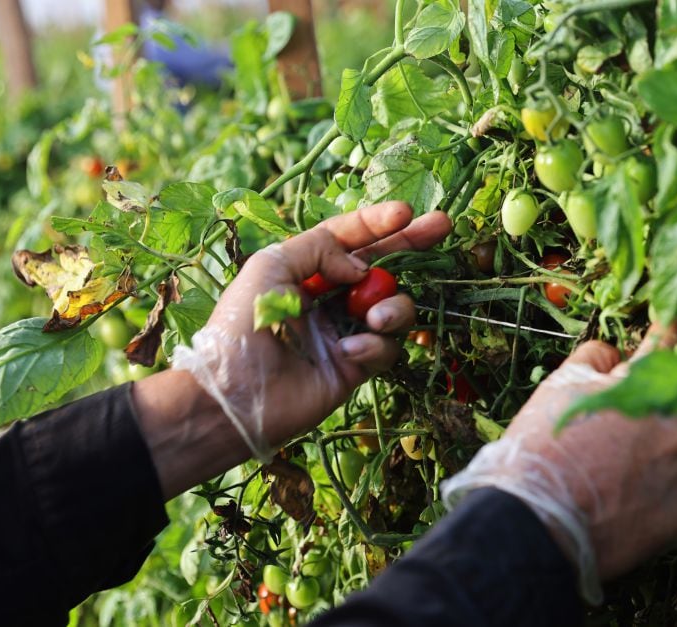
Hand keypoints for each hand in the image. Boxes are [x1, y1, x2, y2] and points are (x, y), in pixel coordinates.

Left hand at [134, 202, 450, 497]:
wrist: (235, 395)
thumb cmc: (242, 325)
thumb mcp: (271, 266)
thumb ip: (320, 249)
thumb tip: (362, 267)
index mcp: (305, 270)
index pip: (348, 239)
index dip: (377, 223)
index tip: (407, 212)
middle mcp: (329, 297)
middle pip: (382, 265)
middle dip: (411, 244)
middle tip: (442, 224)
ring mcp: (345, 331)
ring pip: (394, 307)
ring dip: (394, 306)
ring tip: (375, 318)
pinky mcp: (355, 366)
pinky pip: (385, 347)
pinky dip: (374, 345)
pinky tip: (351, 350)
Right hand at [441, 323, 676, 602]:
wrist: (534, 525)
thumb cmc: (542, 451)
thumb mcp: (560, 385)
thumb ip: (597, 358)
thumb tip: (619, 357)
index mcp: (650, 381)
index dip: (676, 333)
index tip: (674, 334)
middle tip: (648, 406)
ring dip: (673, 441)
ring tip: (630, 460)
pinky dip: (668, 485)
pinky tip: (634, 494)